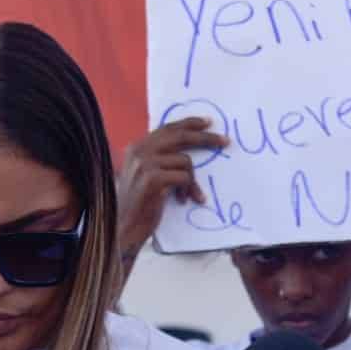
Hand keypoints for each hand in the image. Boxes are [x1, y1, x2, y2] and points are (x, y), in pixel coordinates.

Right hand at [116, 118, 229, 258]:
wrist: (125, 226)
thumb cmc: (140, 205)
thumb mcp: (146, 175)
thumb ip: (160, 159)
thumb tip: (187, 149)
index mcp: (137, 147)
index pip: (167, 128)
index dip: (189, 123)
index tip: (208, 123)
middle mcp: (139, 151)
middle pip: (180, 136)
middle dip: (205, 138)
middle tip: (225, 141)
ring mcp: (145, 164)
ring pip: (185, 161)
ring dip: (192, 180)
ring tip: (189, 195)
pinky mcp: (153, 179)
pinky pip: (184, 177)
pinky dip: (189, 190)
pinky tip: (182, 200)